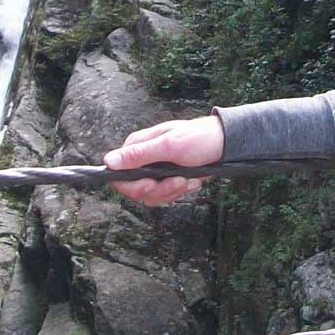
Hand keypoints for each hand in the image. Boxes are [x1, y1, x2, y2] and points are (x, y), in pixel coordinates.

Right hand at [102, 114, 224, 205]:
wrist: (225, 144)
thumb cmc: (200, 138)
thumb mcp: (169, 145)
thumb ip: (139, 155)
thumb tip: (109, 161)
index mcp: (137, 147)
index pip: (119, 176)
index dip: (134, 186)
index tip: (153, 184)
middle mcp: (143, 159)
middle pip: (136, 190)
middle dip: (160, 190)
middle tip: (179, 181)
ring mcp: (155, 170)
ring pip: (152, 196)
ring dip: (173, 192)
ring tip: (189, 179)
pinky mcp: (167, 178)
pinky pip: (165, 195)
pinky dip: (180, 191)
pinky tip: (192, 181)